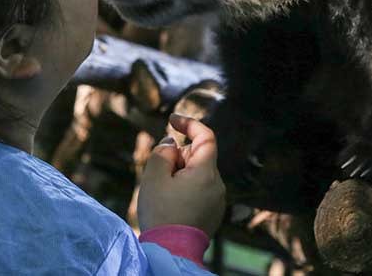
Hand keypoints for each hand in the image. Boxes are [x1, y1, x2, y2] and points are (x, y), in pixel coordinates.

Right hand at [137, 113, 226, 236]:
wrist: (172, 252)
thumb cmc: (162, 213)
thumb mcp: (154, 177)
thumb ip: (162, 152)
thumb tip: (172, 143)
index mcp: (206, 172)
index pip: (206, 136)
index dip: (189, 123)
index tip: (172, 119)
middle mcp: (218, 184)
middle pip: (198, 156)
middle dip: (178, 156)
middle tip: (159, 173)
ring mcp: (217, 200)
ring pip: (198, 174)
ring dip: (180, 174)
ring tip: (163, 193)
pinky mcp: (213, 213)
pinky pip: (200, 190)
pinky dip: (185, 188)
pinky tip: (172, 205)